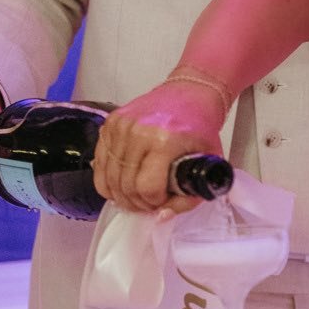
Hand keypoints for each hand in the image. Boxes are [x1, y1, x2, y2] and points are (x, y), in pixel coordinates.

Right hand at [93, 83, 225, 214]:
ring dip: (121, 195)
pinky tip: (122, 183)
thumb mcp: (208, 162)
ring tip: (136, 196)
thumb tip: (161, 216)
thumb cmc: (200, 126)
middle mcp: (138, 132)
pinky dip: (108, 179)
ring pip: (109, 178)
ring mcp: (121, 126)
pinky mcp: (110, 123)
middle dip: (137, 203)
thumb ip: (189, 197)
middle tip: (149, 203)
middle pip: (125, 186)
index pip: (146, 187)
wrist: (190, 92)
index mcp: (165, 140)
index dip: (154, 203)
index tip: (162, 202)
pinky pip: (99, 162)